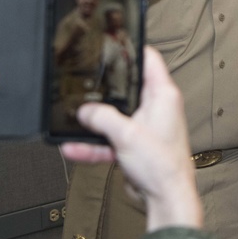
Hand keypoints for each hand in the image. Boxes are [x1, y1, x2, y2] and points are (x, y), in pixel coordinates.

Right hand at [60, 46, 201, 231]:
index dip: (132, 47)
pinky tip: (73, 146)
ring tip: (72, 119)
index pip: (149, 59)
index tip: (113, 40)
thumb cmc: (162, 165)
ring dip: (94, 120)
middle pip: (127, 87)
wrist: (165, 198)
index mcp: (163, 95)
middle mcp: (156, 107)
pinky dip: (93, 143)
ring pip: (114, 116)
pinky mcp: (135, 145)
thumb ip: (102, 117)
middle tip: (85, 77)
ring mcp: (145, 127)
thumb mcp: (126, 134)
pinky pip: (110, 139)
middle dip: (105, 87)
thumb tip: (85, 110)